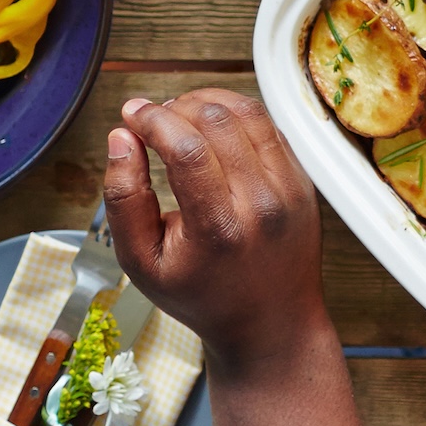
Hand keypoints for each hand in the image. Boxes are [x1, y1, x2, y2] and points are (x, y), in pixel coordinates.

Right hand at [104, 89, 328, 368]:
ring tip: (178, 115)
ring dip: (206, 101)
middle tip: (152, 118)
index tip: (132, 114)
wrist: (271, 323)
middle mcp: (262, 205)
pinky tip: (211, 126)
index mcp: (220, 230)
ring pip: (248, 113)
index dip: (153, 119)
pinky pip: (270, 126)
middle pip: (217, 122)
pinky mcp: (303, 181)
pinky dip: (235, 113)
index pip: (188, 149)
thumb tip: (121, 139)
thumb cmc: (204, 297)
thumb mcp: (143, 264)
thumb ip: (124, 200)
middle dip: (175, 106)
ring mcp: (290, 190)